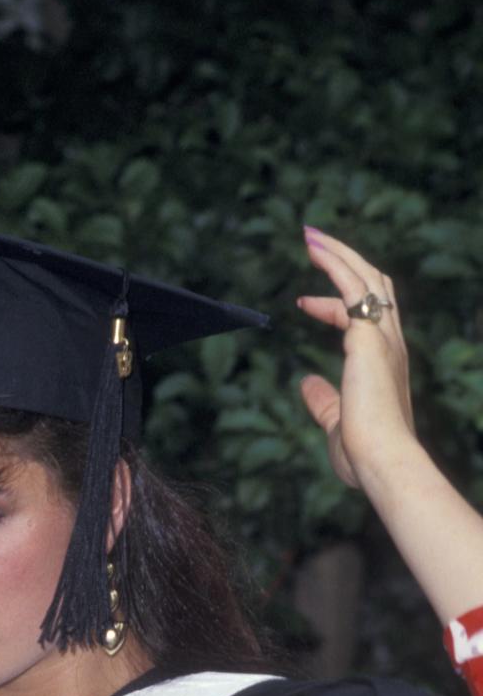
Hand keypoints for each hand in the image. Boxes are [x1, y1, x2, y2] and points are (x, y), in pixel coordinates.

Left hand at [297, 229, 414, 488]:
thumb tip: (307, 385)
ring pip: (365, 278)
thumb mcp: (337, 422)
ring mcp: (383, 338)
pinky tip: (313, 248)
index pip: (368, 317)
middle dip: (346, 261)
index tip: (306, 304)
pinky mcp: (368, 338)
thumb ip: (324, 402)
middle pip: (375, 285)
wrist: (383, 460)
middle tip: (316, 243)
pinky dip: (333, 264)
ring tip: (309, 235)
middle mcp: (390, 344)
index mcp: (386, 363)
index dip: (337, 303)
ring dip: (337, 253)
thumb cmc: (365, 453)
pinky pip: (351, 288)